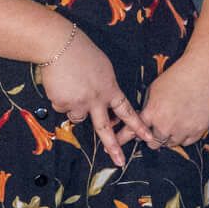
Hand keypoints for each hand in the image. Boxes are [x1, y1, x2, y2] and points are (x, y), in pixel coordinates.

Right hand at [36, 27, 147, 166]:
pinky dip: (60, 99)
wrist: (59, 45)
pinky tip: (60, 84)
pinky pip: (62, 108)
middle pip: (105, 128)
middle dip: (113, 147)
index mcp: (109, 89)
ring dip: (74, 107)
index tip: (148, 137)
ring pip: (78, 118)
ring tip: (71, 87)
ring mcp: (79, 103)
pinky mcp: (63, 103)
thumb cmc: (82, 52)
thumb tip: (103, 104)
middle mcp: (96, 99)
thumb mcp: (103, 69)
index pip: (126, 111)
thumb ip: (106, 88)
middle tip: (120, 162)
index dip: (137, 125)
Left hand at [136, 53, 208, 147]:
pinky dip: (184, 137)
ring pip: (171, 144)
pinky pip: (187, 142)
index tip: (129, 139)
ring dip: (169, 137)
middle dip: (153, 137)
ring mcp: (183, 129)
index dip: (133, 135)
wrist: (202, 71)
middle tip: (156, 130)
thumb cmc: (179, 76)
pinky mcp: (198, 130)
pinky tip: (183, 126)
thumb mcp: (154, 89)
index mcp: (153, 113)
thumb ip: (148, 107)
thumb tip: (145, 119)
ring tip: (172, 125)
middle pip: (154, 143)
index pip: (137, 132)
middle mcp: (167, 124)